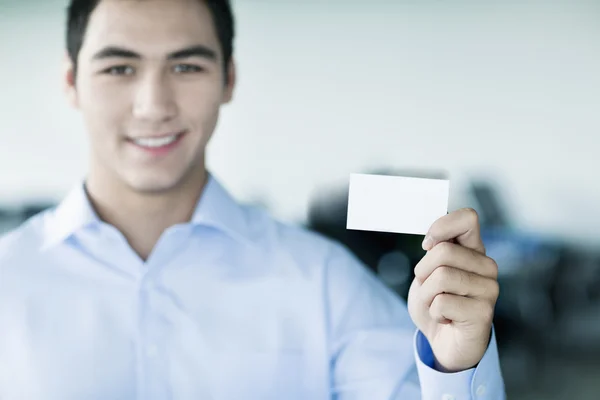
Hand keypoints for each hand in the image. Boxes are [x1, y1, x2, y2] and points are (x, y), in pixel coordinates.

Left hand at [407, 208, 498, 371]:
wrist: (443, 340)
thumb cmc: (437, 302)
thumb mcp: (428, 271)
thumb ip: (435, 251)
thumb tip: (433, 240)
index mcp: (473, 250)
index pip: (468, 218)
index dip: (441, 227)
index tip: (427, 245)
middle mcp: (486, 266)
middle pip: (443, 251)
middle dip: (423, 272)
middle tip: (429, 289)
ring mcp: (489, 289)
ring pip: (441, 277)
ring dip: (427, 295)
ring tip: (437, 305)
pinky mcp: (484, 312)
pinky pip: (442, 303)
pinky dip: (434, 312)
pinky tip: (447, 319)